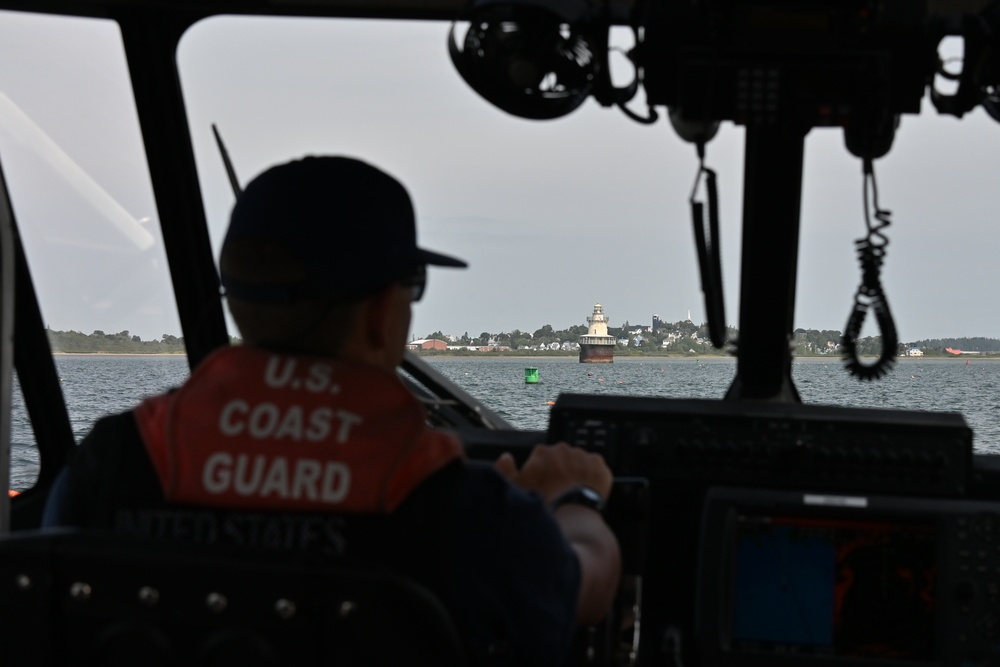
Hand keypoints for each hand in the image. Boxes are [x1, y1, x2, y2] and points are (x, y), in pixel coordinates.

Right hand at [495, 442, 612, 503]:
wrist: (572, 517)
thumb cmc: (543, 504)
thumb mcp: (516, 489)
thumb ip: (505, 470)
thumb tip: (506, 458)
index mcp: (542, 452)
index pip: (539, 458)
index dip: (540, 473)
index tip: (542, 485)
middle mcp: (562, 449)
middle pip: (558, 458)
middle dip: (557, 470)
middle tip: (557, 491)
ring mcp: (582, 455)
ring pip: (576, 462)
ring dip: (574, 473)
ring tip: (571, 492)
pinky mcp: (598, 465)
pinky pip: (593, 467)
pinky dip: (590, 476)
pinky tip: (584, 490)